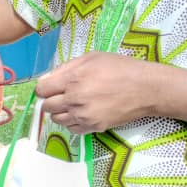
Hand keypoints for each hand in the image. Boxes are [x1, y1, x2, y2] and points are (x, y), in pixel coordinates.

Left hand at [35, 51, 151, 132]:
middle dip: (50, 99)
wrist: (146, 88)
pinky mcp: (93, 127)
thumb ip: (66, 67)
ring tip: (73, 103)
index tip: (51, 86)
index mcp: (72, 80)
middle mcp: (74, 100)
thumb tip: (48, 78)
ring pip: (57, 120)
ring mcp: (84, 116)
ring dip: (60, 112)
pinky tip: (81, 113)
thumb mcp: (91, 57)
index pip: (41, 90)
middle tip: (62, 94)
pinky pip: (71, 129)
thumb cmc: (120, 68)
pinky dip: (72, 122)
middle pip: (46, 106)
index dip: (44, 87)